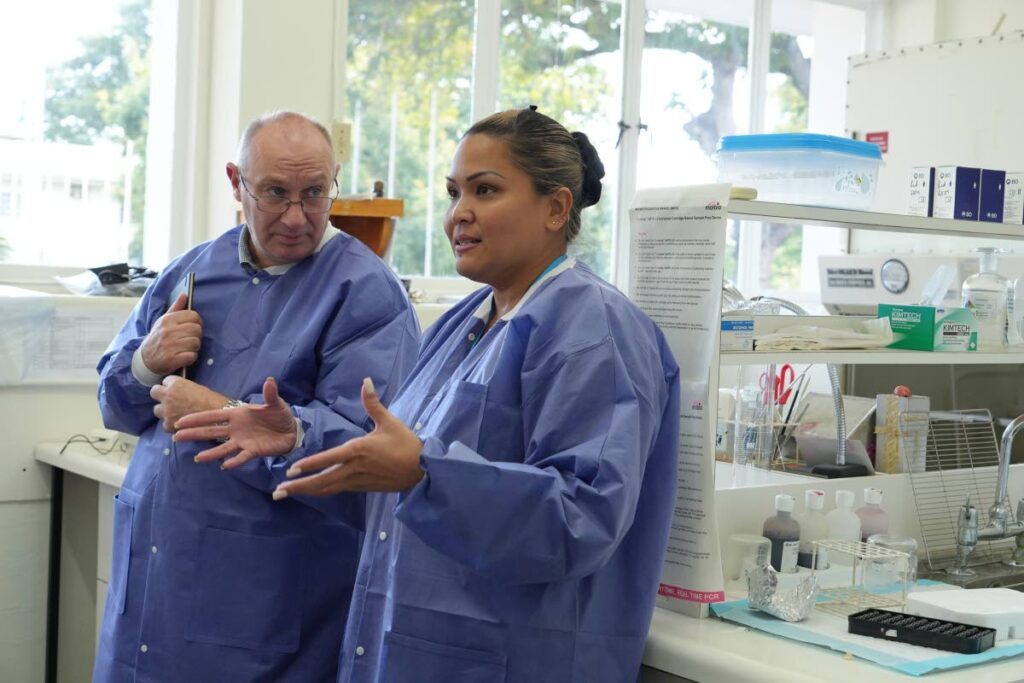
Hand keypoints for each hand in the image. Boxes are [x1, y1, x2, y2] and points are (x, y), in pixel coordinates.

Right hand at [140, 292, 202, 374]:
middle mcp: (168, 331)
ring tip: (185, 348)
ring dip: (194, 347)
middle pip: (197, 330)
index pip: (194, 316)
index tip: (192, 327)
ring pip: (196, 343)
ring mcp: (170, 346)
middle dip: (196, 336)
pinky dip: (190, 358)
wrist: (145, 359)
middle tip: (188, 339)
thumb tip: (185, 294)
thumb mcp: (163, 321)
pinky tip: (183, 357)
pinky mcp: (172, 359)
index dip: (196, 322)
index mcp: (167, 320)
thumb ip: (176, 308)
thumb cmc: (158, 338)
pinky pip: (192, 356)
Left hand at [151, 376, 227, 431]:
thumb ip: (182, 388)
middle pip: (154, 392)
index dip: (171, 386)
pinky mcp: (169, 425)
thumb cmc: (212, 400)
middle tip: (170, 400)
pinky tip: (181, 423)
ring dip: (165, 411)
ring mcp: (167, 411)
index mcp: (176, 383)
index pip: (165, 381)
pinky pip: (164, 424)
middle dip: (161, 395)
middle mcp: (168, 396)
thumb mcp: (196, 387)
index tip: (176, 390)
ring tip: (177, 413)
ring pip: (157, 410)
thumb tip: (177, 391)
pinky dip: (171, 424)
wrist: (219, 415)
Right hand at [173, 377, 297, 467]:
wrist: (292, 430)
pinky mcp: (253, 451)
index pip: (213, 416)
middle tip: (176, 436)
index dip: (197, 418)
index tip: (180, 421)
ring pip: (223, 447)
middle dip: (194, 434)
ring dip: (211, 453)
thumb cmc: (279, 415)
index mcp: (237, 414)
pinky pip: (242, 457)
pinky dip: (234, 461)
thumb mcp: (275, 403)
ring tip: (197, 458)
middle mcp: (236, 428)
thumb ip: (270, 394)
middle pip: (211, 431)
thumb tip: (269, 380)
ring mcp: (243, 441)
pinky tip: (224, 466)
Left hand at [272, 378, 422, 499]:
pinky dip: (321, 491)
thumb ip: (372, 403)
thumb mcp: (389, 421)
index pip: (327, 459)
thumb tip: (365, 381)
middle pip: (321, 481)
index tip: (291, 471)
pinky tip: (312, 491)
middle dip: (298, 487)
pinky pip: (337, 490)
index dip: (308, 466)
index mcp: (357, 450)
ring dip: (306, 492)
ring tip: (287, 494)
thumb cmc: (406, 444)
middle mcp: (353, 469)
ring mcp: (357, 481)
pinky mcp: (362, 487)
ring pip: (327, 489)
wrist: (422, 469)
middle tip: (277, 492)